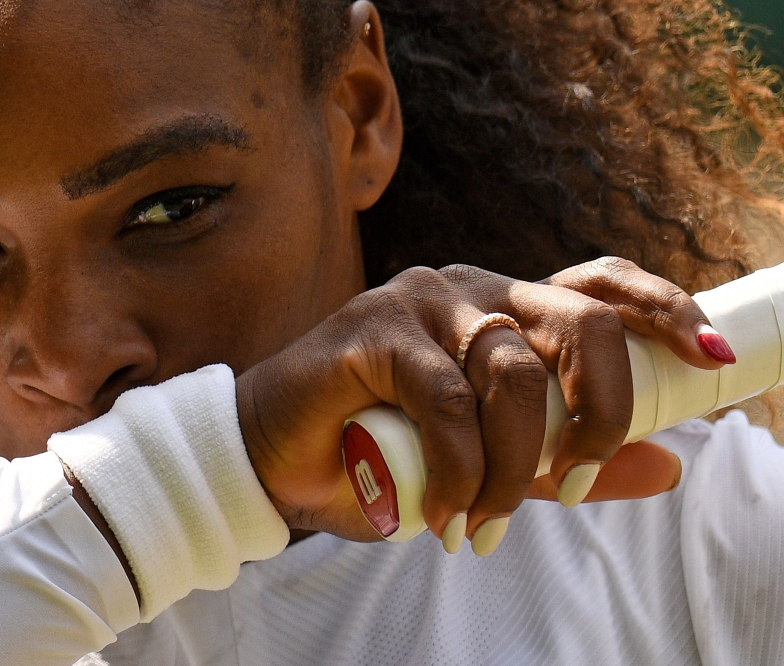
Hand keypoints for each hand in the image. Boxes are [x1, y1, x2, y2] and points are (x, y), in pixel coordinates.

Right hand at [236, 257, 728, 549]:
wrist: (276, 454)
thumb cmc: (380, 452)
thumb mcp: (492, 466)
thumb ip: (566, 462)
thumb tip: (665, 465)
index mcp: (504, 307)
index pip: (598, 285)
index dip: (660, 308)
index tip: (707, 357)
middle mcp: (470, 289)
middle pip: (574, 320)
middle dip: (596, 408)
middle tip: (572, 482)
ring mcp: (420, 301)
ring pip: (510, 368)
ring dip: (513, 465)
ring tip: (485, 523)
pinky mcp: (373, 329)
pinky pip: (445, 399)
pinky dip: (457, 467)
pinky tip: (441, 511)